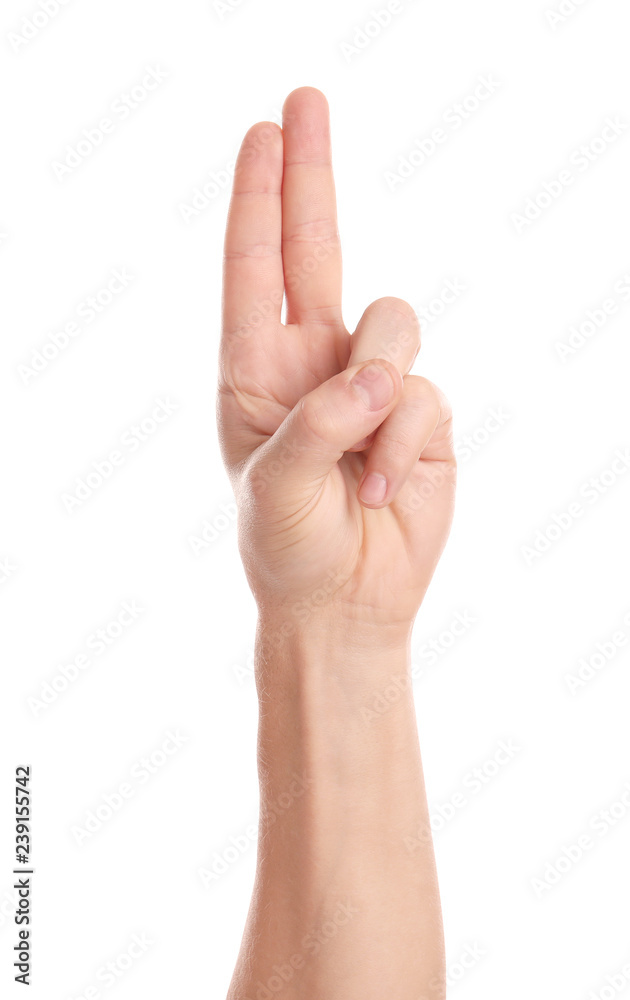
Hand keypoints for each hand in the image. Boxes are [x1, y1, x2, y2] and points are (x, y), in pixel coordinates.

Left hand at [218, 88, 455, 636]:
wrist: (342, 601)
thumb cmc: (285, 545)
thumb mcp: (274, 486)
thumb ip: (319, 421)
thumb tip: (379, 373)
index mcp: (256, 370)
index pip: (254, 269)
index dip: (258, 200)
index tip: (262, 134)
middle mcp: (314, 362)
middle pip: (318, 246)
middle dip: (309, 174)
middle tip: (303, 99)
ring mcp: (371, 384)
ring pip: (394, 324)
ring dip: (380, 389)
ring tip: (358, 465)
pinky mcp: (420, 414)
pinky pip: (425, 394)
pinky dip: (404, 442)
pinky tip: (381, 489)